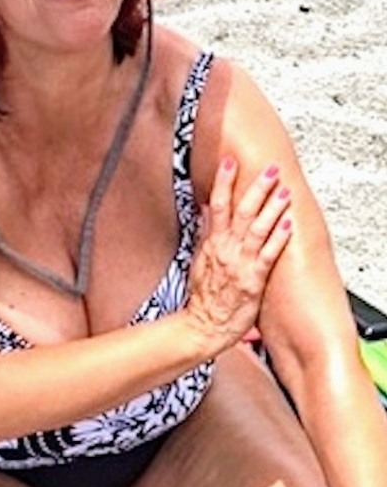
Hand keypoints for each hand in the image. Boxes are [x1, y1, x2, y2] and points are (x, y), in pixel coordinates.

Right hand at [186, 157, 291, 354]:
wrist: (203, 325)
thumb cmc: (203, 295)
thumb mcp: (199, 259)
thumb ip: (205, 231)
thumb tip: (207, 207)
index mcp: (212, 243)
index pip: (217, 204)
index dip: (224, 181)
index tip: (231, 161)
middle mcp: (225, 249)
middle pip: (240, 211)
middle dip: (255, 188)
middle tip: (269, 169)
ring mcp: (240, 263)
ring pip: (256, 229)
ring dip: (271, 207)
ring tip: (283, 190)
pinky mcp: (253, 279)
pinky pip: (267, 254)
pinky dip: (278, 237)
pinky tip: (287, 223)